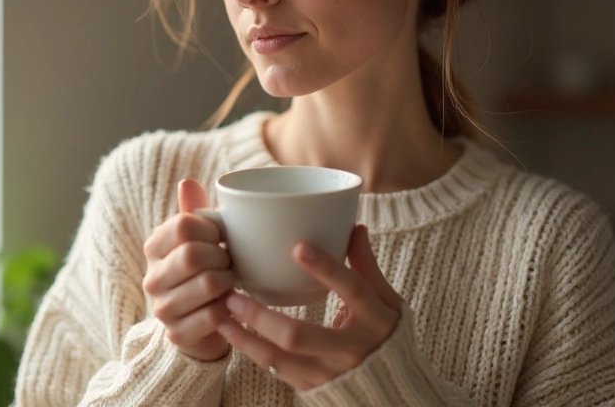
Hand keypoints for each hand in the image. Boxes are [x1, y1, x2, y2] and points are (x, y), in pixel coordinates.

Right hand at [142, 179, 235, 361]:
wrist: (200, 323)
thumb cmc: (203, 271)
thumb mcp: (199, 239)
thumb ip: (194, 211)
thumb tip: (187, 183)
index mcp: (154, 247)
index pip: (184, 225)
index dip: (213, 229)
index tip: (222, 238)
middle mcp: (152, 277)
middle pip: (194, 254)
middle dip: (222, 257)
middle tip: (230, 262)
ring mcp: (161, 308)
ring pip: (207, 283)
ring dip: (229, 281)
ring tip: (230, 281)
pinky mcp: (177, 334)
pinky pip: (214, 315)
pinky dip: (229, 308)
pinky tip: (228, 304)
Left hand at [216, 224, 401, 390]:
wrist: (393, 387)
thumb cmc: (385, 334)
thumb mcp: (386, 300)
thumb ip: (367, 266)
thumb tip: (354, 227)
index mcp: (376, 320)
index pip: (353, 291)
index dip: (327, 269)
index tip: (299, 246)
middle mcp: (353, 351)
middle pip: (299, 335)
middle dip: (261, 316)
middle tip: (233, 294)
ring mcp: (331, 373)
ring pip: (280, 359)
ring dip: (245, 338)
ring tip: (222, 315)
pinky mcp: (315, 388)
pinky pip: (277, 371)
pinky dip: (252, 353)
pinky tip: (233, 334)